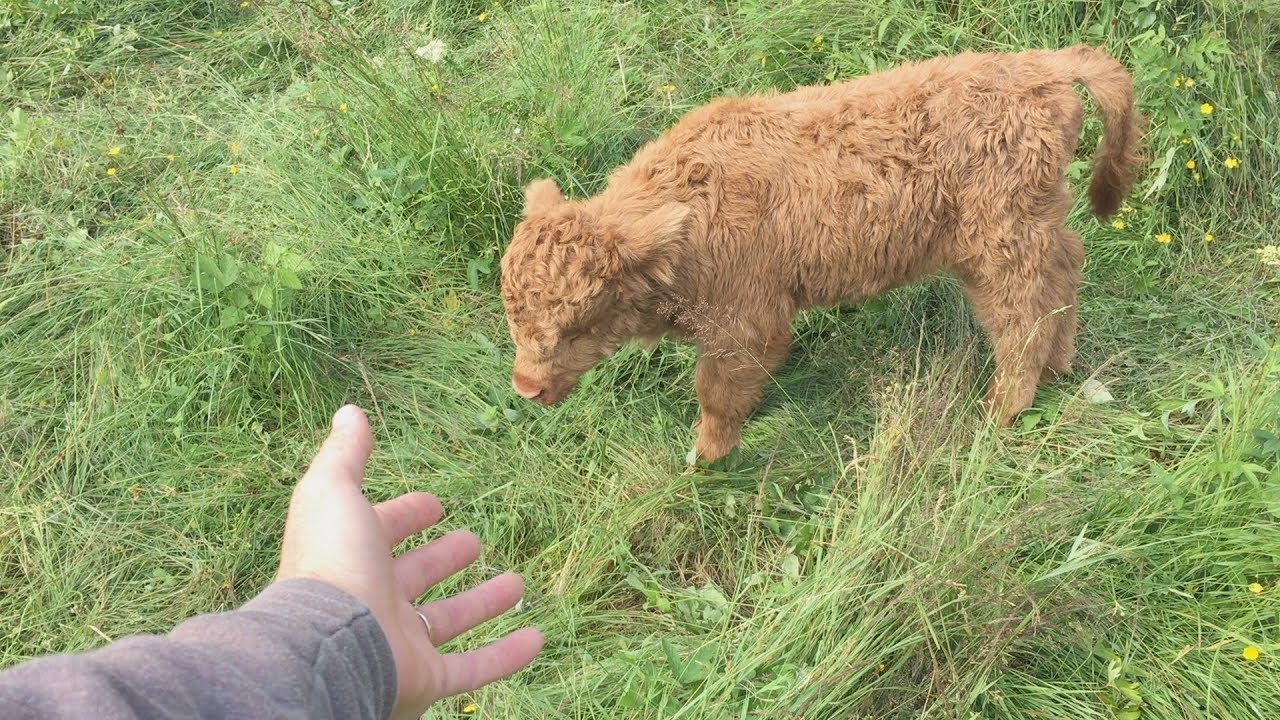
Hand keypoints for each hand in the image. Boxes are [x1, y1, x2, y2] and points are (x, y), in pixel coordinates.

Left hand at [275, 405, 542, 719]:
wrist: (327, 646)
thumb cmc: (331, 563)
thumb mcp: (333, 492)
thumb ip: (345, 455)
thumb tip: (348, 412)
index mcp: (352, 556)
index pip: (382, 531)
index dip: (406, 515)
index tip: (434, 503)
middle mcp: (374, 600)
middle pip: (415, 577)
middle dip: (443, 558)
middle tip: (473, 541)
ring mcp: (399, 643)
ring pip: (448, 621)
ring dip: (481, 602)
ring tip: (516, 582)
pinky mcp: (424, 678)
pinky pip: (472, 668)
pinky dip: (505, 656)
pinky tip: (536, 638)